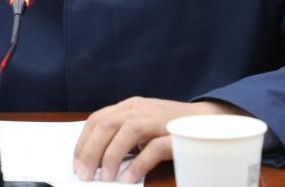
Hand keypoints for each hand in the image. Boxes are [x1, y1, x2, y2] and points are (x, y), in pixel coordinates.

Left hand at [74, 97, 244, 182]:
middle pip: (107, 124)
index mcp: (130, 107)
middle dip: (91, 150)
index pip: (98, 119)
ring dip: (111, 155)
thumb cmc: (170, 127)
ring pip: (127, 130)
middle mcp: (141, 108)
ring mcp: (158, 119)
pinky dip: (139, 163)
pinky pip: (155, 147)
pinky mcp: (175, 134)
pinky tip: (129, 178)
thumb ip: (122, 138)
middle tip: (84, 174)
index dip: (83, 141)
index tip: (76, 163)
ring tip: (105, 178)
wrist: (208, 121)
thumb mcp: (142, 127)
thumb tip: (96, 162)